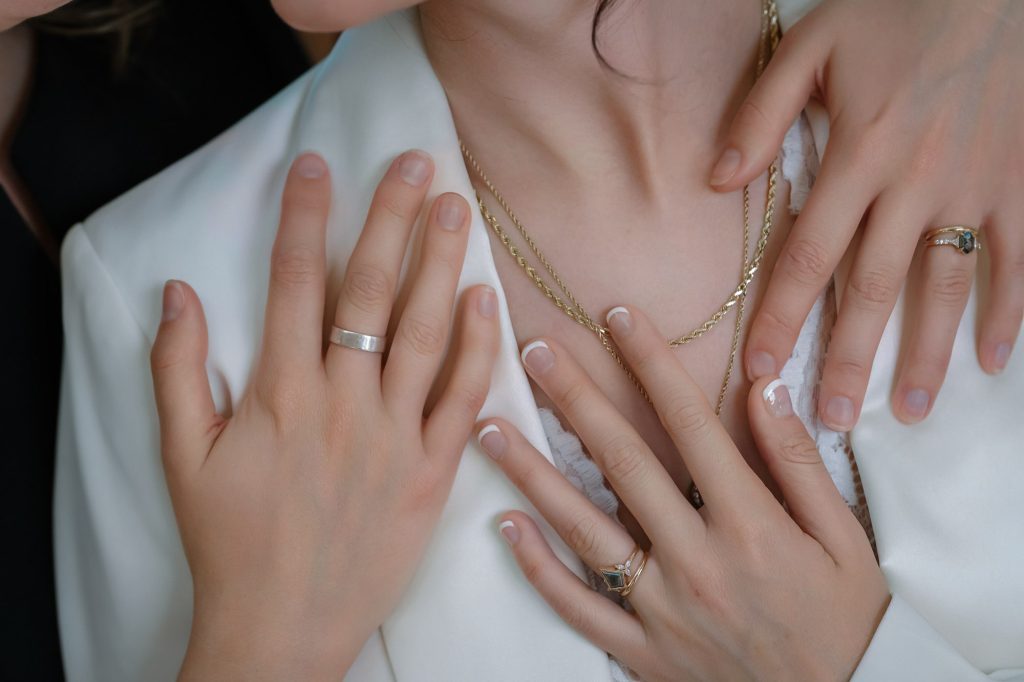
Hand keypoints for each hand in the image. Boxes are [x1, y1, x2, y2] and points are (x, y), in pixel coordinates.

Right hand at [149, 151, 499, 678]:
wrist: (282, 628)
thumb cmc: (229, 543)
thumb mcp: (183, 458)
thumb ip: (178, 371)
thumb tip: (178, 292)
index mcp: (280, 394)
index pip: (294, 283)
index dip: (306, 216)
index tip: (321, 164)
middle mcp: (343, 404)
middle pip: (369, 291)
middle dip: (390, 218)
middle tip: (414, 160)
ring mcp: (394, 438)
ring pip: (422, 333)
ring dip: (439, 264)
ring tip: (456, 206)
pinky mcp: (431, 473)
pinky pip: (460, 400)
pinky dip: (475, 348)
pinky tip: (485, 300)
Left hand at [477, 306, 888, 681]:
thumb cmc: (844, 621)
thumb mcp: (845, 540)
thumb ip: (798, 464)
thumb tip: (763, 388)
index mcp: (751, 526)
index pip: (691, 423)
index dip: (653, 363)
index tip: (619, 317)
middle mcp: (698, 562)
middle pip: (624, 462)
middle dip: (576, 399)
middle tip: (534, 351)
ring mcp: (663, 610)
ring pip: (584, 530)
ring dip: (532, 473)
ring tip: (490, 427)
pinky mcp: (641, 651)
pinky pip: (577, 607)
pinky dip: (538, 566)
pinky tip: (504, 523)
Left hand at [712, 0, 1023, 427]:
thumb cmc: (895, 10)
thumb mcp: (811, 44)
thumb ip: (761, 114)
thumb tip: (718, 181)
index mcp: (857, 154)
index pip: (808, 255)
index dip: (780, 317)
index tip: (758, 369)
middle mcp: (914, 182)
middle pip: (873, 287)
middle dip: (846, 358)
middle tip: (827, 418)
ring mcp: (973, 187)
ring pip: (945, 285)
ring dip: (925, 353)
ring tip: (907, 412)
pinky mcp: (1018, 182)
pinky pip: (1016, 258)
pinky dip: (1009, 311)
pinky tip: (991, 360)